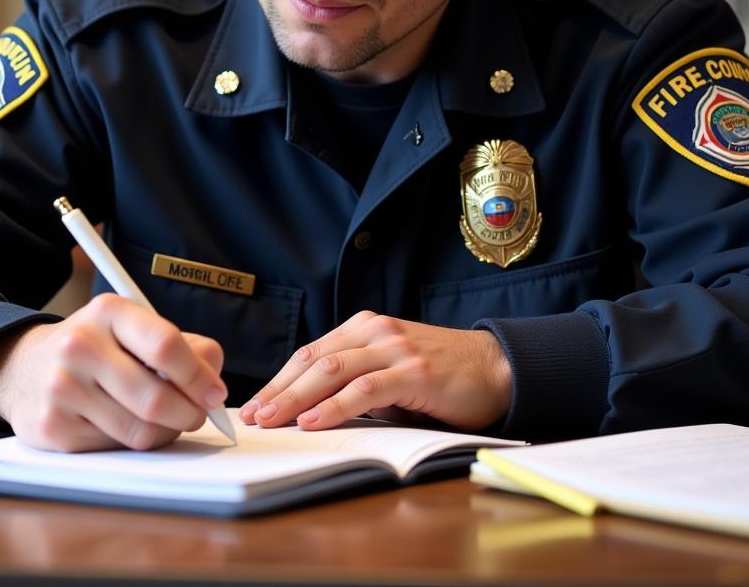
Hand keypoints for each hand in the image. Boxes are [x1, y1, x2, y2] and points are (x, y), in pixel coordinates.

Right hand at [0, 293, 226, 451]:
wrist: (26, 368)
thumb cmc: (98, 348)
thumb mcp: (135, 329)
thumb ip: (183, 346)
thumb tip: (213, 379)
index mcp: (109, 311)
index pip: (165, 345)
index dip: (198, 375)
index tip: (216, 393)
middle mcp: (80, 344)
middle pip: (155, 396)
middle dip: (188, 413)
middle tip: (196, 414)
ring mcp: (62, 387)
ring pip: (139, 429)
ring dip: (163, 431)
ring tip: (163, 419)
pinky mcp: (52, 426)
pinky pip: (114, 447)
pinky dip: (132, 442)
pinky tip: (124, 423)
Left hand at [239, 311, 510, 431]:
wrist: (495, 368)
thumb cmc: (441, 375)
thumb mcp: (391, 372)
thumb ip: (357, 382)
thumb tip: (311, 410)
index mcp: (364, 328)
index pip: (310, 354)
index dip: (279, 380)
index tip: (255, 405)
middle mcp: (375, 331)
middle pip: (313, 360)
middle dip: (279, 390)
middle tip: (253, 416)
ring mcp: (394, 348)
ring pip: (332, 370)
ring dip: (297, 398)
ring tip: (274, 420)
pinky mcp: (414, 370)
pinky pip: (365, 388)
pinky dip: (336, 405)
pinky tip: (314, 420)